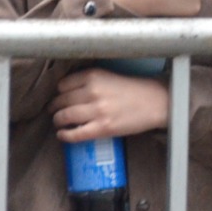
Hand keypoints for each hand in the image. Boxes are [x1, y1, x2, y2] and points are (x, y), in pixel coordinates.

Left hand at [50, 69, 168, 140]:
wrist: (156, 102)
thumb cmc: (136, 89)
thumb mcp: (110, 76)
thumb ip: (90, 81)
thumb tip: (68, 92)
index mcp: (94, 75)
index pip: (63, 84)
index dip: (59, 92)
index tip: (60, 96)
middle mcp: (93, 91)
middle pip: (61, 100)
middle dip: (55, 106)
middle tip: (55, 110)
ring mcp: (97, 110)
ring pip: (64, 116)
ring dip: (58, 120)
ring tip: (59, 121)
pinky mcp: (102, 128)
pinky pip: (75, 134)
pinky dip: (65, 135)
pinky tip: (62, 134)